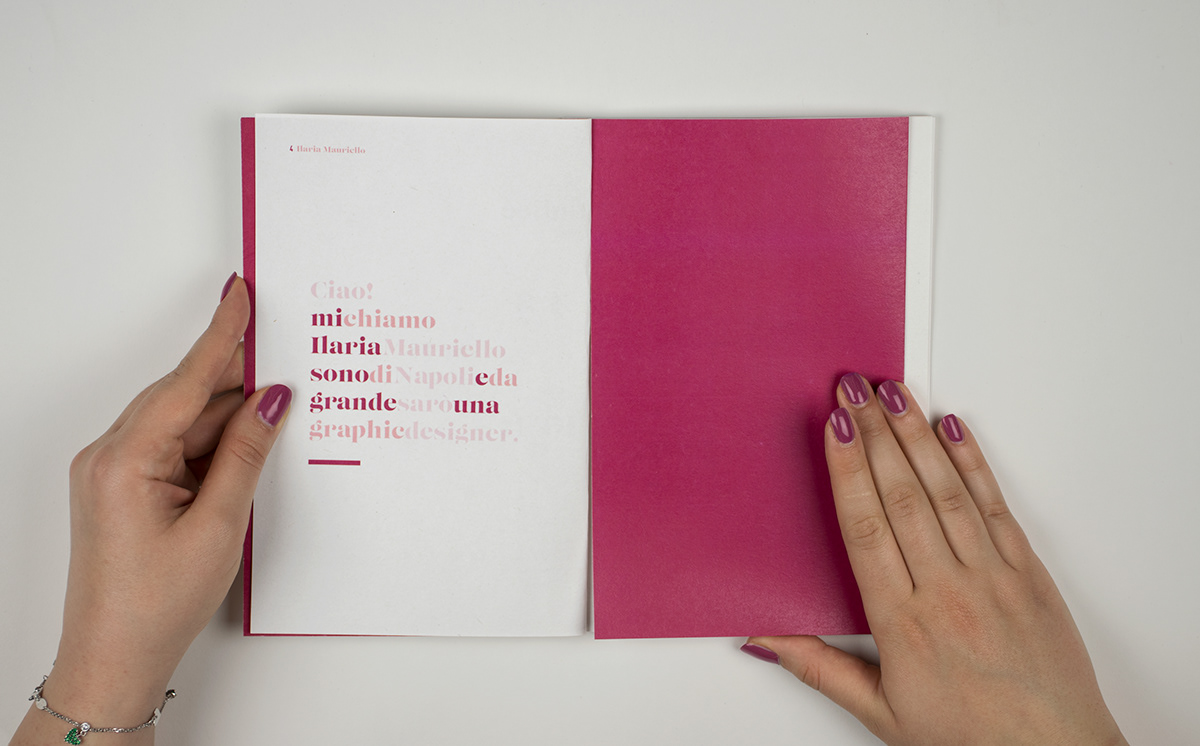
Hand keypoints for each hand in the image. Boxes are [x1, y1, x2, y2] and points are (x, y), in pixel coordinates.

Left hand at [12, 275, 290, 745]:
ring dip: (226, 420)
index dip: (222, 335)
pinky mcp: (122, 487)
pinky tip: (242, 448)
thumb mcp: (218, 526)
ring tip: (274, 418)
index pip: (186, 381)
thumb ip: (246, 454)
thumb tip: (271, 400)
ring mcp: (113, 471)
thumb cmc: (155, 605)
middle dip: (235, 380)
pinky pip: (172, 446)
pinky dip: (209, 443)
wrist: (114, 660)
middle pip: (184, 397)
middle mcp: (109, 456)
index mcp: (125, 460)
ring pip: (181, 422)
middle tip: (284, 358)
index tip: (240, 293)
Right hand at [743, 376, 1125, 745]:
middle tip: (853, 386)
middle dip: (875, 433)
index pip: (866, 529)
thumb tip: (762, 640)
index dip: (848, 471)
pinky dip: (975, 463)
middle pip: (902, 497)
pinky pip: (996, 506)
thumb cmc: (969, 738)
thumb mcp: (879, 712)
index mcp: (903, 624)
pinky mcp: (1028, 572)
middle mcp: (948, 591)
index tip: (834, 426)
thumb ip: (819, 667)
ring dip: (916, 436)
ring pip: (947, 491)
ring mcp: (992, 577)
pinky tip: (953, 427)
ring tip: (893, 392)